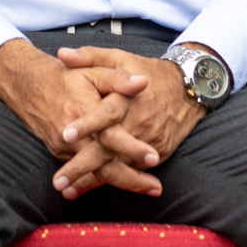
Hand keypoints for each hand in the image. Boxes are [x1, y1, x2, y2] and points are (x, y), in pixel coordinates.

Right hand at [0, 38, 161, 197]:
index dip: (131, 147)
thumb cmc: (65, 77)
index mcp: (85, 112)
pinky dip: (102, 181)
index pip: (110, 136)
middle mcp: (73, 136)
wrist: (27, 86)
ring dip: (120, 183)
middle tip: (156, 188)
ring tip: (147, 190)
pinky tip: (120, 186)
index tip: (154, 157)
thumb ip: (117, 78)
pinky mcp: (60, 154)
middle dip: (131, 179)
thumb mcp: (92, 70)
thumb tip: (142, 82)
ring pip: (94, 173)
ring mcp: (65, 149)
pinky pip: (83, 172)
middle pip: (104, 166)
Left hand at [52, 45, 207, 199]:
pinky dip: (111, 181)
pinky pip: (131, 170)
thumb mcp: (120, 57)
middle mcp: (138, 123)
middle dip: (82, 167)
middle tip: (58, 182)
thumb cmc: (147, 71)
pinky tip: (88, 190)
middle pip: (109, 149)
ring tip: (67, 192)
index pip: (107, 113)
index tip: (66, 134)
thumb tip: (62, 54)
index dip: (87, 123)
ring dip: (92, 181)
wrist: (188, 88)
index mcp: (127, 98)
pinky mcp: (158, 153)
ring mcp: (149, 141)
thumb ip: (90, 56)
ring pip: (118, 165)